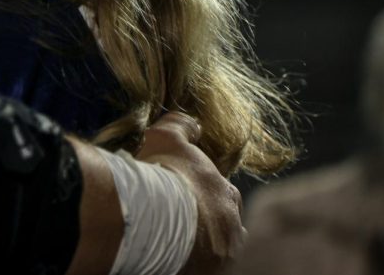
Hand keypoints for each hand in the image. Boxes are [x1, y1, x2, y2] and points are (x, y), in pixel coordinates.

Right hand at [136, 112, 244, 274]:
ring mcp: (221, 254)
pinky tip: (171, 255)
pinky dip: (190, 262)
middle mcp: (231, 225)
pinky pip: (200, 267)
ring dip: (202, 245)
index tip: (185, 192)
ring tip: (177, 241)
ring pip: (216, 249)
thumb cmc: (162, 174)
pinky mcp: (206, 272)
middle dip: (209, 221)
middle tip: (183, 220)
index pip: (223, 193)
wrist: (152, 215)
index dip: (204, 192)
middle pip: (224, 224)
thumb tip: (193, 124)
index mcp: (226, 193)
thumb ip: (181, 126)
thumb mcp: (166, 136)